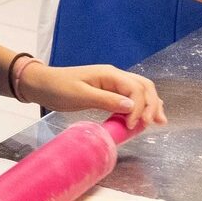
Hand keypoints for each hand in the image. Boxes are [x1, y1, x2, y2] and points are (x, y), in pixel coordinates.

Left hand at [20, 62, 167, 127]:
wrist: (41, 84)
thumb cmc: (58, 89)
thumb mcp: (80, 96)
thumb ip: (106, 101)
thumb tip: (131, 107)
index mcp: (110, 74)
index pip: (135, 89)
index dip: (140, 108)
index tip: (132, 126)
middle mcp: (115, 76)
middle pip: (144, 87)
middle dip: (153, 105)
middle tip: (154, 124)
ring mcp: (112, 82)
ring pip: (140, 91)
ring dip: (151, 104)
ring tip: (160, 121)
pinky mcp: (108, 90)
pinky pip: (130, 96)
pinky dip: (140, 106)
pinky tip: (144, 117)